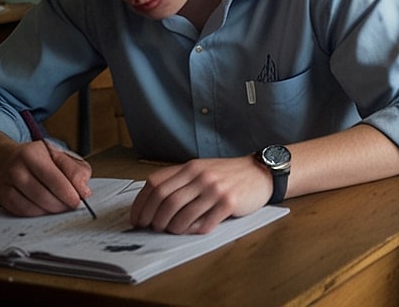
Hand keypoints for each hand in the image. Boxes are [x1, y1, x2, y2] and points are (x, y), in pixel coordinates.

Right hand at [0, 139, 93, 217]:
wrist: (13, 159)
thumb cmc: (43, 159)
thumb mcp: (64, 157)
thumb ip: (77, 172)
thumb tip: (84, 192)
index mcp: (32, 153)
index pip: (54, 178)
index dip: (69, 193)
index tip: (79, 200)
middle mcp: (15, 168)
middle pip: (42, 195)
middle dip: (61, 204)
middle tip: (72, 205)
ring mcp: (5, 183)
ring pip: (32, 206)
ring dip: (51, 210)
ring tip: (61, 206)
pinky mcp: (2, 196)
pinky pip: (23, 212)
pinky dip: (38, 213)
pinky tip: (47, 207)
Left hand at [130, 156, 271, 234]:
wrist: (260, 173)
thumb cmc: (227, 175)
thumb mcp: (201, 169)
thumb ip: (179, 181)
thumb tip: (151, 206)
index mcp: (190, 167)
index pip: (155, 184)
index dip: (141, 205)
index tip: (138, 219)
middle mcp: (201, 176)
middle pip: (165, 201)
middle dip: (154, 220)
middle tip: (153, 228)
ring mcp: (215, 189)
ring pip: (182, 215)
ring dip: (173, 228)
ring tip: (174, 230)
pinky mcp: (229, 202)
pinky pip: (204, 223)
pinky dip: (195, 230)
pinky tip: (196, 229)